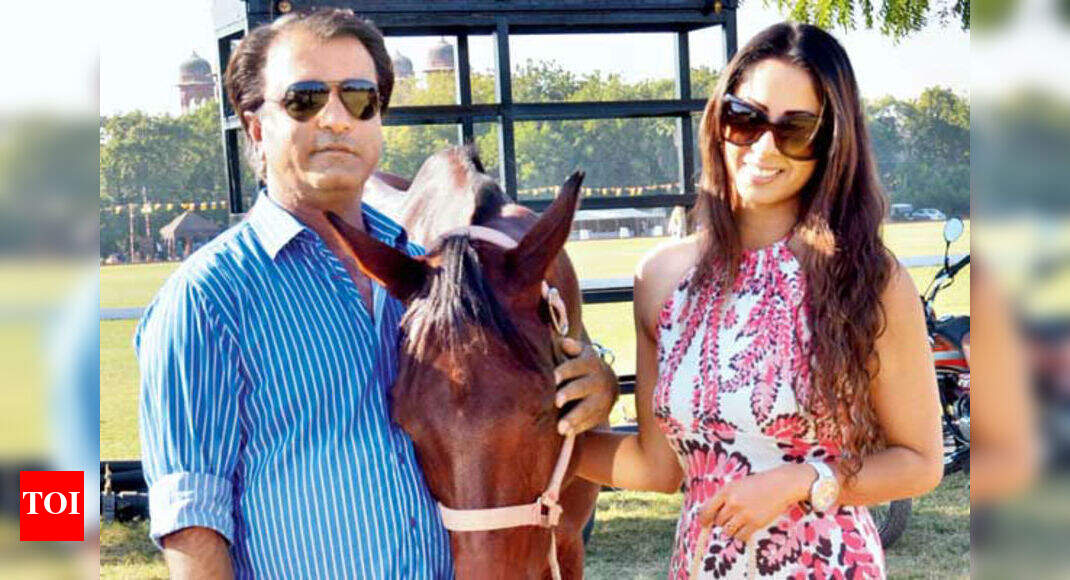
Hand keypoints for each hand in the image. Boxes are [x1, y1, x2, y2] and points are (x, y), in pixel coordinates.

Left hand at [553, 337, 618, 435]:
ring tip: (560, 427)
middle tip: (556, 401)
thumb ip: (572, 347)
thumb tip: (561, 341)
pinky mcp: (602, 414)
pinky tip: (567, 433)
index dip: (565, 371)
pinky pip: (590, 422)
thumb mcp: (583, 353)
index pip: (577, 366)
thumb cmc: (585, 367)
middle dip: (570, 393)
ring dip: (574, 418)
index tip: (553, 377)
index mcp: (591, 364)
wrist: (610, 383)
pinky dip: (578, 428)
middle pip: (582, 387)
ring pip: (588, 409)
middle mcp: (598, 381)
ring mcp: (602, 400)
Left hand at [696, 464, 814, 541]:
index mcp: (726, 491)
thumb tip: (711, 514)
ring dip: (731, 529)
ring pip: (727, 531)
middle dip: (722, 521)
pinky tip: (747, 527)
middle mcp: (733, 503)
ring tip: (740, 521)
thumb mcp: (736, 485)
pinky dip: (742, 535)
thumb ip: (724, 498)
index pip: (706, 510)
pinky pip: (741, 536)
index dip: (703, 519)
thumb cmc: (758, 484)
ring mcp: (744, 514)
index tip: (704, 523)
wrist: (780, 485)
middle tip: (732, 516)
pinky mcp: (755, 523)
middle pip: (718, 521)